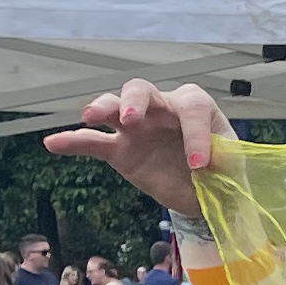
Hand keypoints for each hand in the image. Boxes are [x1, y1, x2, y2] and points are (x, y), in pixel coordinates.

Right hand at [45, 79, 228, 218]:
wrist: (206, 193)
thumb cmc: (223, 170)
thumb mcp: (233, 163)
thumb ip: (223, 157)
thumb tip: (206, 163)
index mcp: (194, 106)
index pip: (191, 110)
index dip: (195, 135)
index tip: (199, 166)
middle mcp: (161, 108)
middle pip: (142, 90)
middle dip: (135, 100)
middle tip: (132, 118)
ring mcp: (137, 128)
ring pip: (114, 108)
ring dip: (103, 108)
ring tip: (91, 116)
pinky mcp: (121, 150)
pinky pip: (93, 142)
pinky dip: (72, 141)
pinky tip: (52, 143)